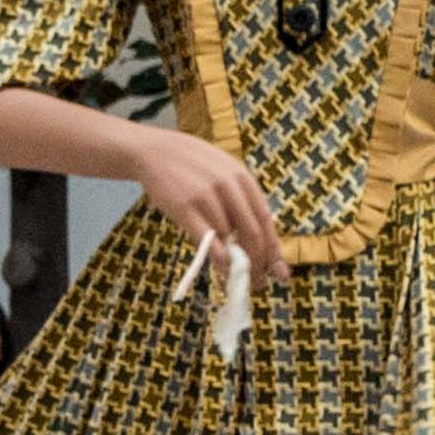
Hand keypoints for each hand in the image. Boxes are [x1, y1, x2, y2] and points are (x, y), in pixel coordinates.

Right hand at [126, 126, 288, 294]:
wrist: (155, 152)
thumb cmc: (191, 164)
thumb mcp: (223, 171)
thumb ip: (240, 197)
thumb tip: (256, 235)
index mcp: (242, 177)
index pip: (265, 218)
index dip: (274, 248)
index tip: (280, 270)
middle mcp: (229, 185)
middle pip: (252, 232)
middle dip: (258, 262)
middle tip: (258, 283)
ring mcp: (207, 196)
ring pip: (230, 238)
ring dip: (236, 264)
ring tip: (237, 279)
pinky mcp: (185, 208)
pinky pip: (207, 240)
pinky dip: (218, 259)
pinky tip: (222, 271)